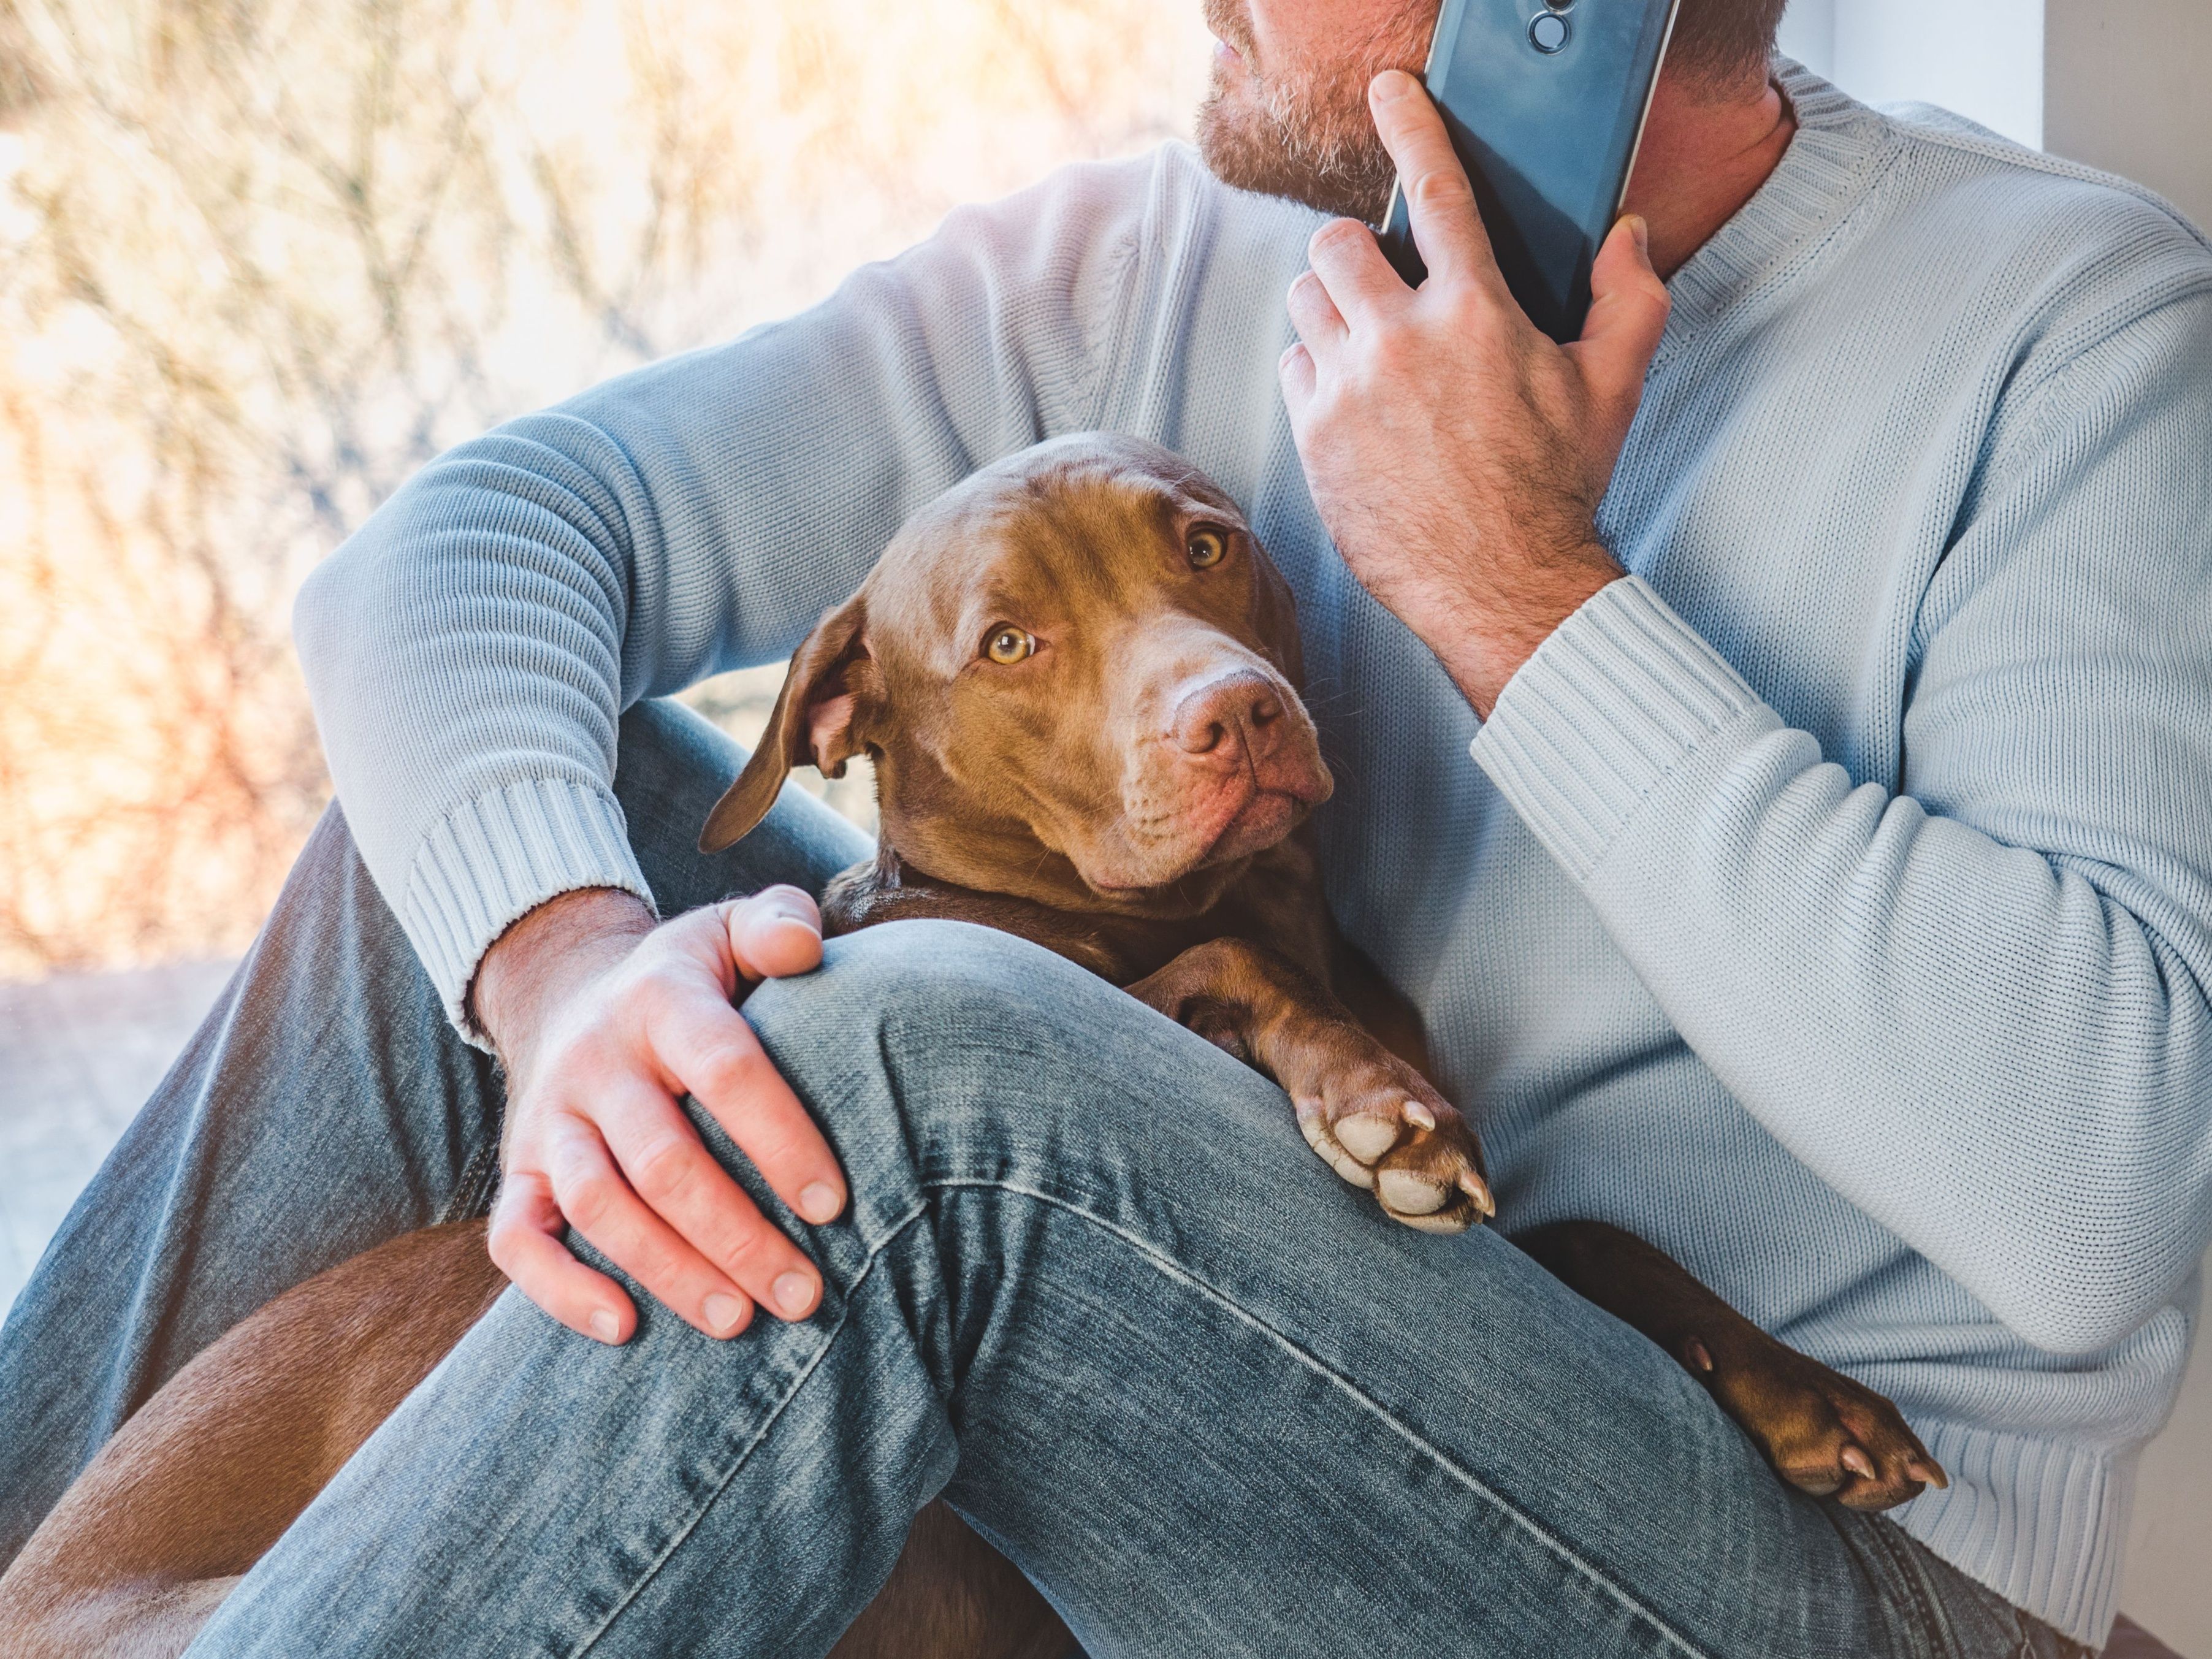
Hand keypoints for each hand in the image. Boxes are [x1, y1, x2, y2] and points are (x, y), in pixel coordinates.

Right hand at [471, 885, 846, 1343]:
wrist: (571, 991)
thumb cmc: (690, 979)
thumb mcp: (729, 929)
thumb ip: (779, 923)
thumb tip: (806, 947)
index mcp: (661, 999)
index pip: (725, 1069)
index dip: (779, 1137)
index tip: (832, 1204)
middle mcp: (596, 1060)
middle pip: (664, 1159)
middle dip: (737, 1235)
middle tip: (805, 1293)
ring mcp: (549, 1119)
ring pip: (599, 1206)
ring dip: (670, 1271)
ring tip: (740, 1322)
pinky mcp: (517, 1171)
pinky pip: (516, 1239)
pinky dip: (560, 1290)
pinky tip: (624, 1329)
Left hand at [1279, 69, 1672, 717]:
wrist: (1503, 584)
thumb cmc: (1558, 488)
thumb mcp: (1612, 388)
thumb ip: (1627, 299)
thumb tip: (1626, 235)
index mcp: (1476, 313)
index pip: (1435, 188)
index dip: (1410, 125)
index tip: (1389, 92)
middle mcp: (1401, 340)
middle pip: (1337, 242)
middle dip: (1355, 253)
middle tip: (1382, 287)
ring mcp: (1349, 390)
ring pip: (1306, 300)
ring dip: (1333, 310)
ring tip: (1371, 348)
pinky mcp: (1314, 437)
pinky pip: (1293, 370)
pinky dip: (1317, 375)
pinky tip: (1355, 406)